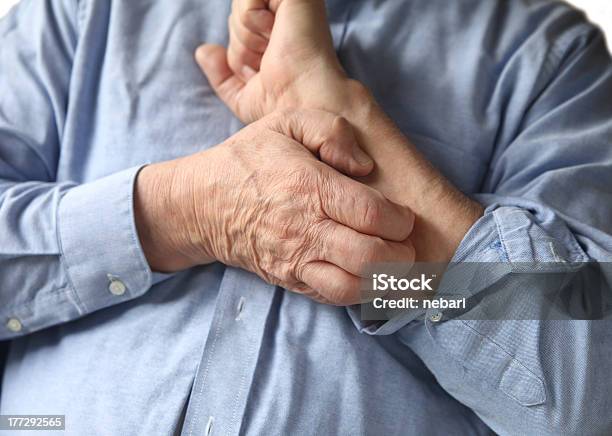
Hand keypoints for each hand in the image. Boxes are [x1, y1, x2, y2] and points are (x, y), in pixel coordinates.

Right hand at [135, 109, 414, 304]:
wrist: (203, 203)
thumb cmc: (249, 159)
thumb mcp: (286, 122)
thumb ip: (332, 131)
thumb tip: (365, 167)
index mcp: (310, 187)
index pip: (373, 215)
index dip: (401, 220)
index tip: (404, 217)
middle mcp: (305, 229)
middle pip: (370, 258)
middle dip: (402, 255)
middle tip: (405, 244)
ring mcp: (296, 260)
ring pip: (352, 288)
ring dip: (382, 281)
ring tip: (391, 266)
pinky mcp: (289, 279)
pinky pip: (330, 297)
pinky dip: (356, 292)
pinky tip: (364, 275)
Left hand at [195, 0, 355, 122]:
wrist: (304, 105)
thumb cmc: (283, 103)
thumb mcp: (243, 96)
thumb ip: (221, 75)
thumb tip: (202, 51)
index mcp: (281, 28)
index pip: (238, 24)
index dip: (242, 52)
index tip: (267, 69)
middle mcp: (288, 11)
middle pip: (236, 14)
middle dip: (243, 44)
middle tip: (272, 59)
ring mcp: (291, 1)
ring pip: (239, 7)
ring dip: (248, 37)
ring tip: (276, 49)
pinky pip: (246, 0)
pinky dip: (251, 23)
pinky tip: (276, 36)